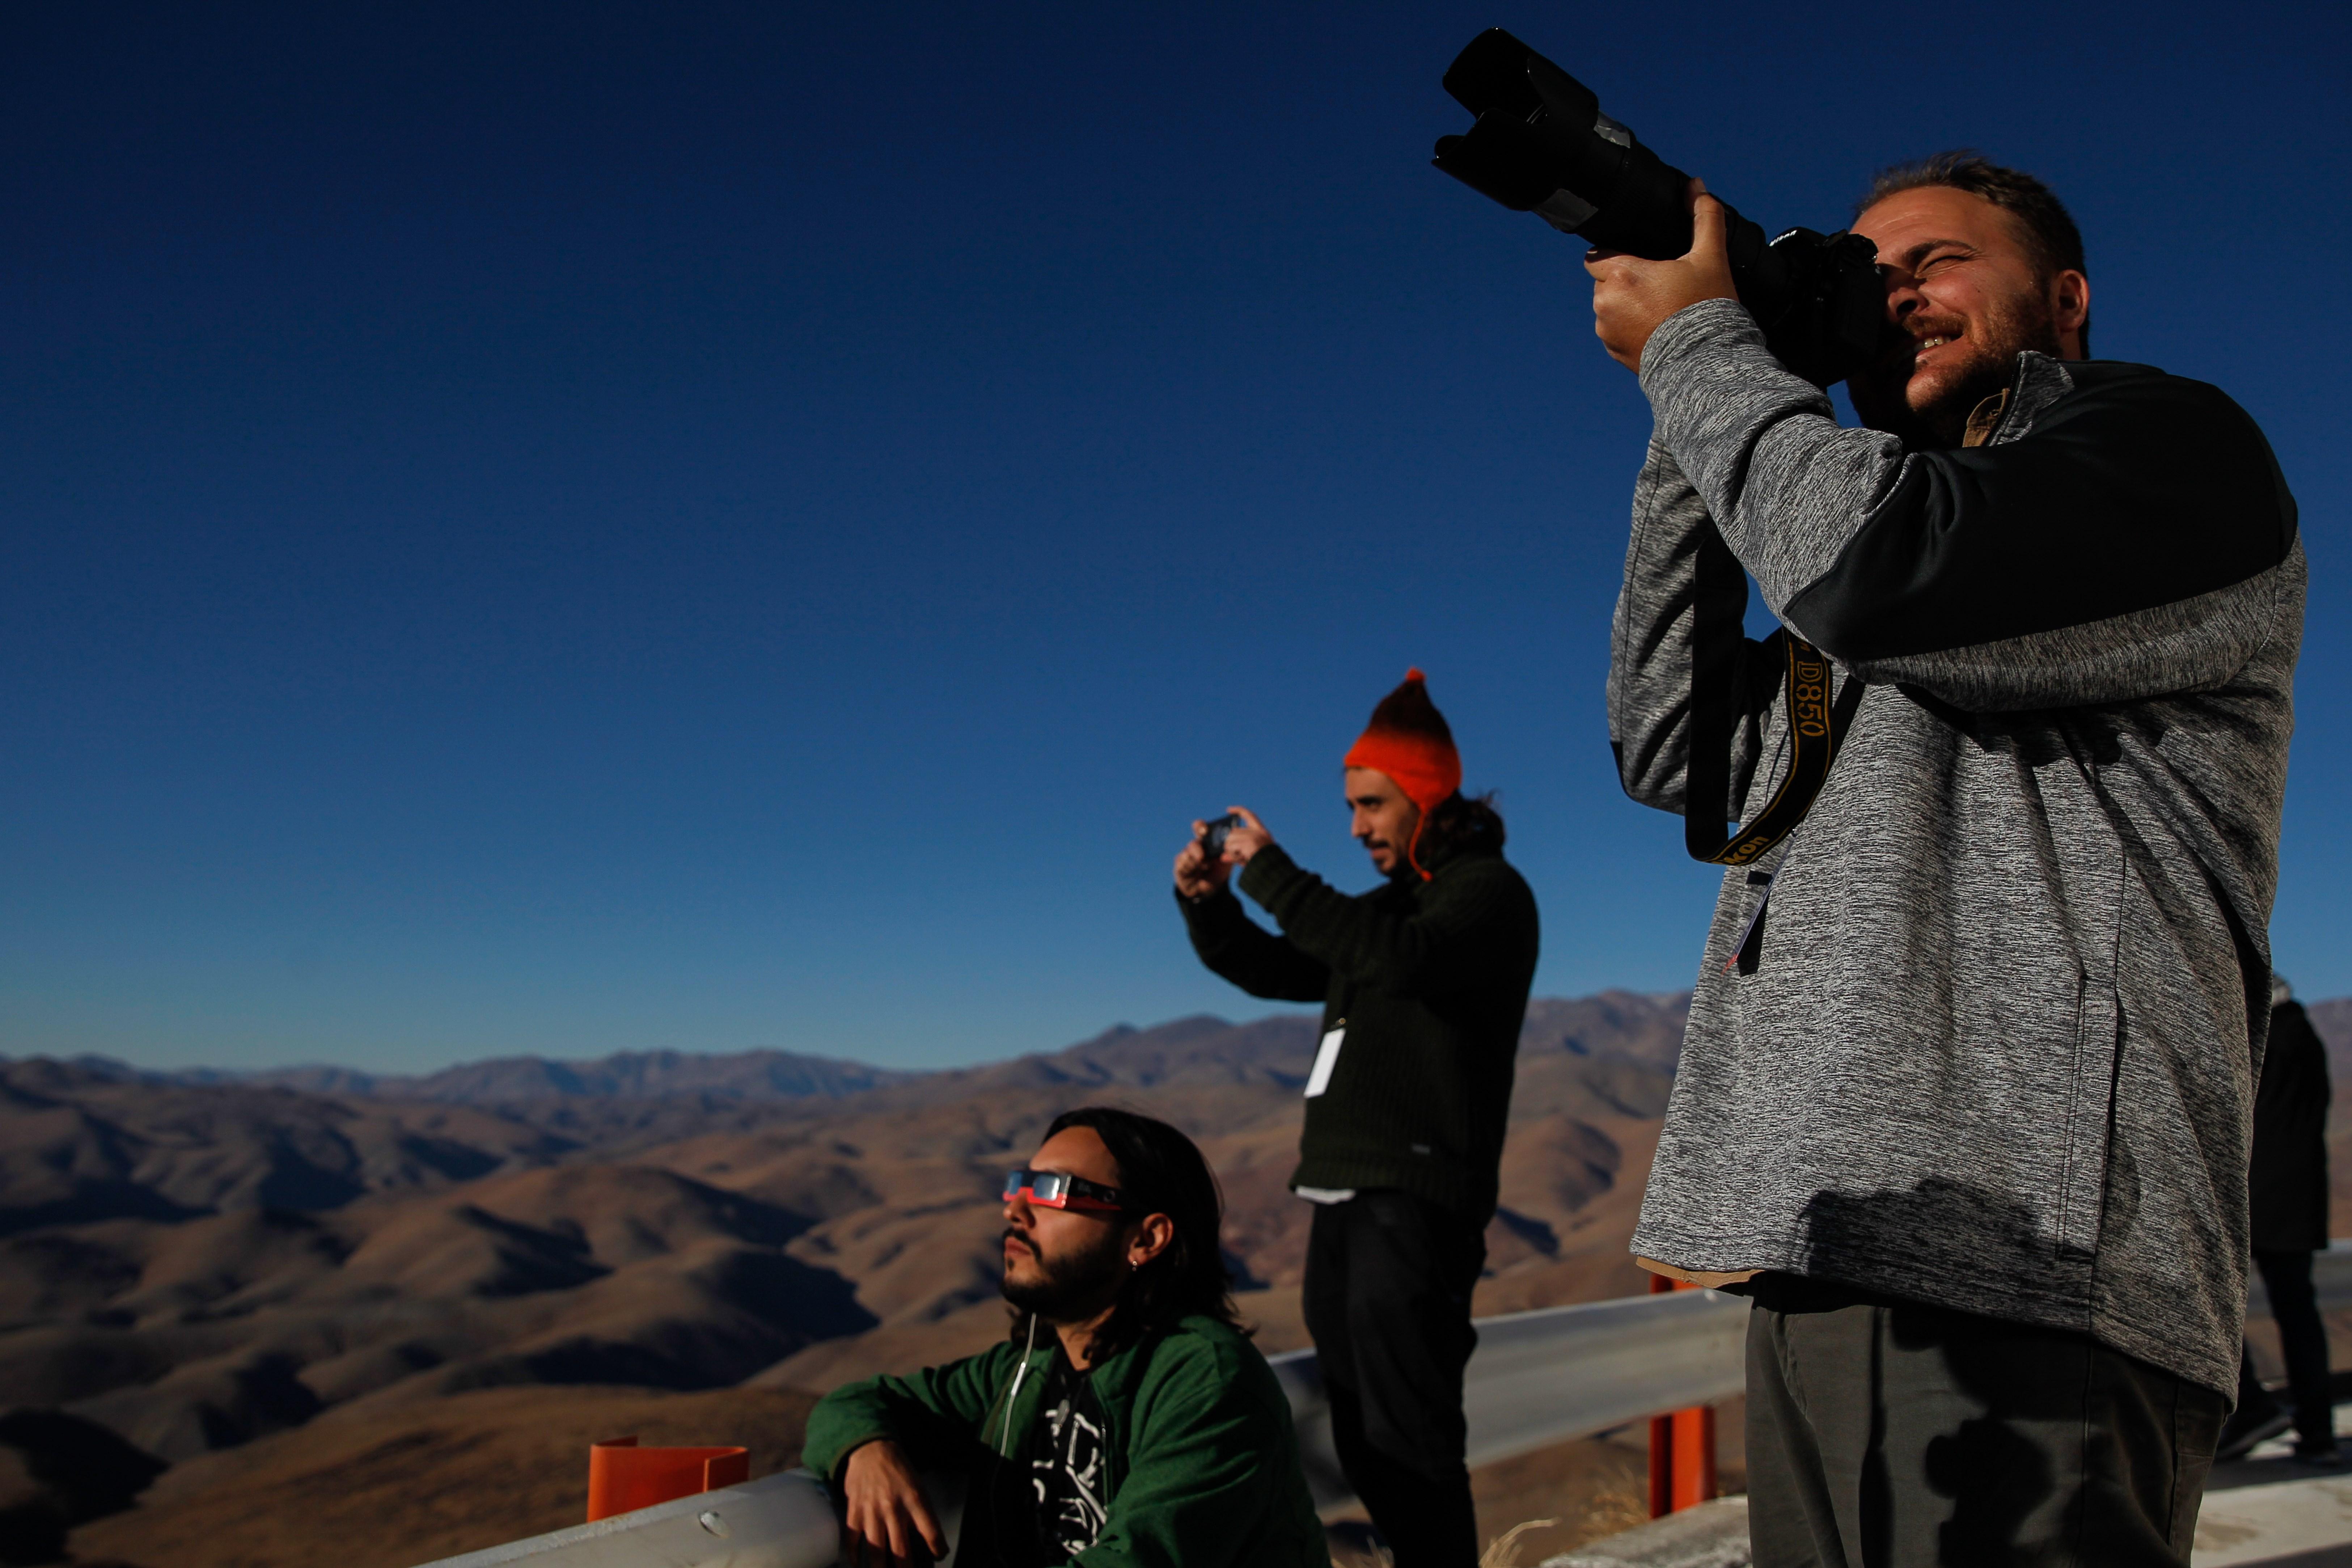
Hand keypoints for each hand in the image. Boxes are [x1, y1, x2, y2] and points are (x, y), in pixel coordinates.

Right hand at [840, 1440, 945, 1567]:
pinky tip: (859, 1565)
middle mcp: (894, 1509)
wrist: (871, 1449)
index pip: (931, 1532)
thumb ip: (922, 1511)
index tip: (940, 1555)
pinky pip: (853, 1541)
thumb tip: (929, 1540)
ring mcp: (872, 1512)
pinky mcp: (854, 1512)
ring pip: (876, 1551)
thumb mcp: (918, 1486)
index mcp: (915, 1500)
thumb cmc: (899, 1470)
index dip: (938, 1548)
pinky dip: (855, 1557)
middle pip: (901, 1550)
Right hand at [1175, 823, 1232, 899]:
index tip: (1205, 831)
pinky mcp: (1179, 867)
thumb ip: (1226, 853)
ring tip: (1205, 868)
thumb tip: (1229, 847)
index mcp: (1206, 842)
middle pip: (1193, 842)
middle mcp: (1195, 847)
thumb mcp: (1225, 861)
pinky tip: (1195, 872)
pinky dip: (1190, 868)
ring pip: (1187, 854)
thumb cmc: (1219, 871)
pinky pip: (1182, 865)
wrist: (1210, 890)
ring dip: (1196, 862)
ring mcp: (1186, 856)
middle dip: (1197, 848)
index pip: (1200, 828)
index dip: (1200, 827)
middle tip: (1201, 855)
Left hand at [1221, 807, 1272, 865]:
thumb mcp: (1249, 857)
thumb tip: (1222, 857)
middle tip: (1238, 854)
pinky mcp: (1248, 842)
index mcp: (1262, 832)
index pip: (1249, 815)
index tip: (1228, 810)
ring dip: (1231, 850)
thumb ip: (1236, 855)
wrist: (1273, 869)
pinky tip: (1241, 859)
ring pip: (1230, 839)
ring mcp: (1253, 836)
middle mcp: (1258, 832)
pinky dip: (1233, 854)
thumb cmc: (1263, 865)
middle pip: (1234, 831)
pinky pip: (1231, 847)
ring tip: (1240, 858)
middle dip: (1231, 843)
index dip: (1238, 810)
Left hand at [1585, 179, 1736, 371]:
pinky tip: (1656, 328)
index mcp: (1621, 274)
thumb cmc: (1706, 309)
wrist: (1705, 363)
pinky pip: (1614, 331)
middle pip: (1605, 280)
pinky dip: (1629, 327)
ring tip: (1660, 309)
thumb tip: (1696, 185)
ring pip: (1609, 307)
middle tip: (1659, 285)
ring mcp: (1606, 330)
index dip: (1616, 254)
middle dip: (1625, 280)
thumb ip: (1703, 217)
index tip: (1639, 260)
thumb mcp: (1711, 258)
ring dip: (1626, 304)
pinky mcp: (1613, 352)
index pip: (1597, 255)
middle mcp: (1605, 303)